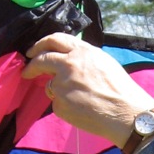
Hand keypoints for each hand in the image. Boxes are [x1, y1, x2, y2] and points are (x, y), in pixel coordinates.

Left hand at [23, 34, 153, 147]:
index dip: (40, 44)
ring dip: (58, 91)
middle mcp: (68, 64)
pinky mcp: (59, 103)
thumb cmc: (121, 91)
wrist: (126, 114)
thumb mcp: (104, 63)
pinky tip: (83, 111)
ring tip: (80, 101)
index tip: (33, 52)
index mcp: (82, 52)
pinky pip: (57, 104)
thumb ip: (84, 59)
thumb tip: (68, 60)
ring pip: (50, 86)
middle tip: (27, 70)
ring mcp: (61, 84)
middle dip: (31, 65)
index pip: (54, 40)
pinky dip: (66, 107)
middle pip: (41, 59)